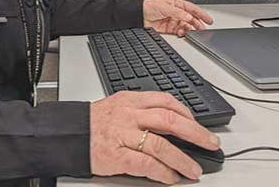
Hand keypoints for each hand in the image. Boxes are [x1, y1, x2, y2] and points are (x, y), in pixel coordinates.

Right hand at [90, 91, 221, 183]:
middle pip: (170, 120)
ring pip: (160, 144)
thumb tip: (173, 123)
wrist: (67, 135)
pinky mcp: (115, 156)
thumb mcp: (117, 107)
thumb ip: (142, 112)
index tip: (199, 124)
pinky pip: (145, 164)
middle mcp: (128, 115)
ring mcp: (122, 135)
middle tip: (211, 143)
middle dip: (196, 133)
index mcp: (130, 100)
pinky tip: (170, 177)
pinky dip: (162, 172)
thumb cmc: (93, 123)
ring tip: (193, 170)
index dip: (187, 113)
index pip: (166, 101)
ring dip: (182, 159)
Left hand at [143, 0, 212, 36]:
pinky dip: (182, 33)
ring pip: (186, 26)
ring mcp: (173, 20)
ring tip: (192, 32)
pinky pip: (179, 31)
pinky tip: (183, 33)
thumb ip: (178, 13)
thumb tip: (189, 17)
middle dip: (198, 24)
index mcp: (177, 4)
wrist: (138, 15)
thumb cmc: (149, 6)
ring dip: (190, 29)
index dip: (202, 14)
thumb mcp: (166, 7)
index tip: (209, 20)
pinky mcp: (169, 28)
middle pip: (191, 19)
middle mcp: (177, 13)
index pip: (193, 9)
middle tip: (203, 29)